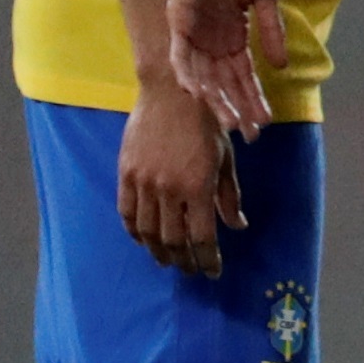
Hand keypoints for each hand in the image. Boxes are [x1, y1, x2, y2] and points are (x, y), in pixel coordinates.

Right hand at [116, 80, 241, 276]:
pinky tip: (144, 239)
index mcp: (199, 186)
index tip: (212, 272)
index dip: (208, 259)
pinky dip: (134, 231)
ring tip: (168, 260)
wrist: (171, 91)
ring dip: (158, 251)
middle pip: (173, 240)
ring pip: (148, 231)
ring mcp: (144, 182)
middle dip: (184, 260)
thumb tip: (237, 226)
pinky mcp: (126, 173)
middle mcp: (169, 189)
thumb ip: (229, 196)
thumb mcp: (226, 158)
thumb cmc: (206, 122)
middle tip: (190, 269)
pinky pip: (126, 212)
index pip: (202, 237)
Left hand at [164, 0, 284, 136]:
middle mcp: (213, 37)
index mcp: (234, 32)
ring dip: (217, 100)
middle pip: (225, 83)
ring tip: (231, 123)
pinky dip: (188, 74)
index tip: (267, 123)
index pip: (244, 75)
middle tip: (251, 136)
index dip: (255, 98)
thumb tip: (281, 66)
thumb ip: (270, 29)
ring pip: (203, 76)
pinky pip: (181, 54)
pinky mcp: (178, 18)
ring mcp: (194, 30)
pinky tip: (199, 94)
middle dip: (238, 109)